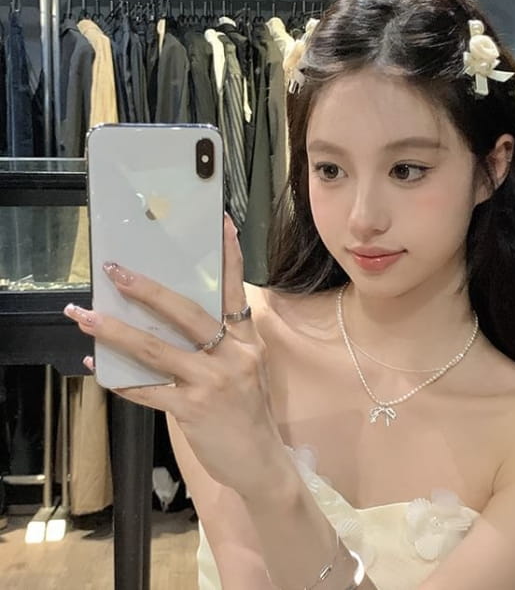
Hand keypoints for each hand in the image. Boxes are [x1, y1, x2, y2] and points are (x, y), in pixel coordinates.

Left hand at [63, 215, 286, 499]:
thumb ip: (222, 343)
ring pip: (157, 349)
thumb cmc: (250, 411)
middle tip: (117, 272)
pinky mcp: (192, 410)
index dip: (230, 256)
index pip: (237, 290)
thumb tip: (172, 321)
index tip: (221, 222)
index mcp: (247, 341)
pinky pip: (147, 390)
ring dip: (116, 331)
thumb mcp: (247, 369)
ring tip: (84, 315)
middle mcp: (233, 355)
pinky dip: (119, 379)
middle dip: (148, 290)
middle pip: (187, 313)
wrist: (261, 460)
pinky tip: (97, 365)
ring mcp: (212, 382)